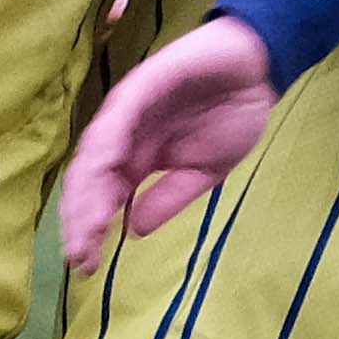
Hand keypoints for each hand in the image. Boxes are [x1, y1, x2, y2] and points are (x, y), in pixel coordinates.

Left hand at [62, 16, 282, 263]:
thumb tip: (133, 232)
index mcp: (134, 161)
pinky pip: (117, 116)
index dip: (90, 232)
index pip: (100, 199)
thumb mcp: (204, 173)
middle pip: (86, 182)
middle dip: (79, 220)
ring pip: (93, 154)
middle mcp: (122, 138)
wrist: (258, 70)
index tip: (87, 268)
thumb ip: (168, 199)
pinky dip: (107, 144)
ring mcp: (127, 111)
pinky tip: (104, 173)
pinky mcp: (141, 83)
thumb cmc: (231, 115)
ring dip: (86, 192)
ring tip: (88, 227)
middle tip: (80, 256)